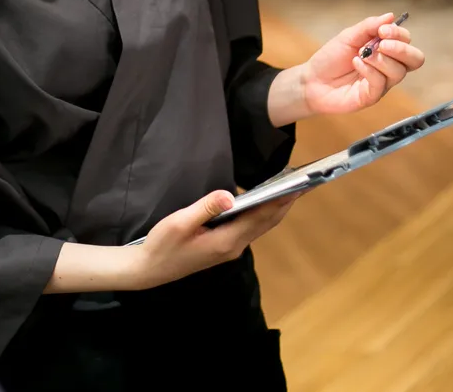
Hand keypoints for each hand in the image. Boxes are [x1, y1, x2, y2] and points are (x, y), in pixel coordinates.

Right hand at [132, 190, 296, 290]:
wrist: (150, 270)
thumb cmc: (163, 245)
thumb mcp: (180, 223)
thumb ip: (205, 208)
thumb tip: (230, 195)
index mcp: (227, 240)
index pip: (261, 217)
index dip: (281, 200)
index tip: (298, 185)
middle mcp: (234, 246)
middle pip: (266, 222)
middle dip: (285, 203)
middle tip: (303, 182)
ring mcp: (230, 249)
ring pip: (260, 226)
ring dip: (275, 209)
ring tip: (288, 189)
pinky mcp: (223, 247)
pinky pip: (250, 228)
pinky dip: (261, 214)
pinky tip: (262, 202)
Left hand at [301, 12, 423, 116]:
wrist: (312, 79)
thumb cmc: (331, 58)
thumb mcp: (348, 36)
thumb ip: (369, 26)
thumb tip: (391, 16)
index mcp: (386, 50)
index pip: (407, 42)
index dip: (399, 34)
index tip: (383, 30)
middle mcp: (388, 67)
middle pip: (415, 59)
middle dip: (402, 49)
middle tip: (382, 44)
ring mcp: (382, 83)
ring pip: (399, 72)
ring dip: (380, 59)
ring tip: (361, 55)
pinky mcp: (371, 96)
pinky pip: (380, 83)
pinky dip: (369, 70)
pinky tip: (356, 63)